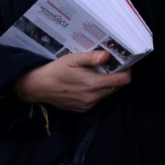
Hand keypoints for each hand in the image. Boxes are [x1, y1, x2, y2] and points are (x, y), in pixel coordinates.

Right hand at [15, 51, 131, 112]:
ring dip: (108, 84)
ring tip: (98, 73)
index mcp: (93, 84)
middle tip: (109, 66)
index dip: (127, 71)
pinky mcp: (83, 109)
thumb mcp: (73, 59)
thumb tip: (108, 55)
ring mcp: (88, 105)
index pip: (123, 80)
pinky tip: (88, 84)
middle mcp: (93, 97)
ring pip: (108, 94)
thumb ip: (92, 57)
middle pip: (117, 87)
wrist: (37, 87)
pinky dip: (98, 92)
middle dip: (117, 76)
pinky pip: (98, 100)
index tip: (123, 64)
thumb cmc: (56, 70)